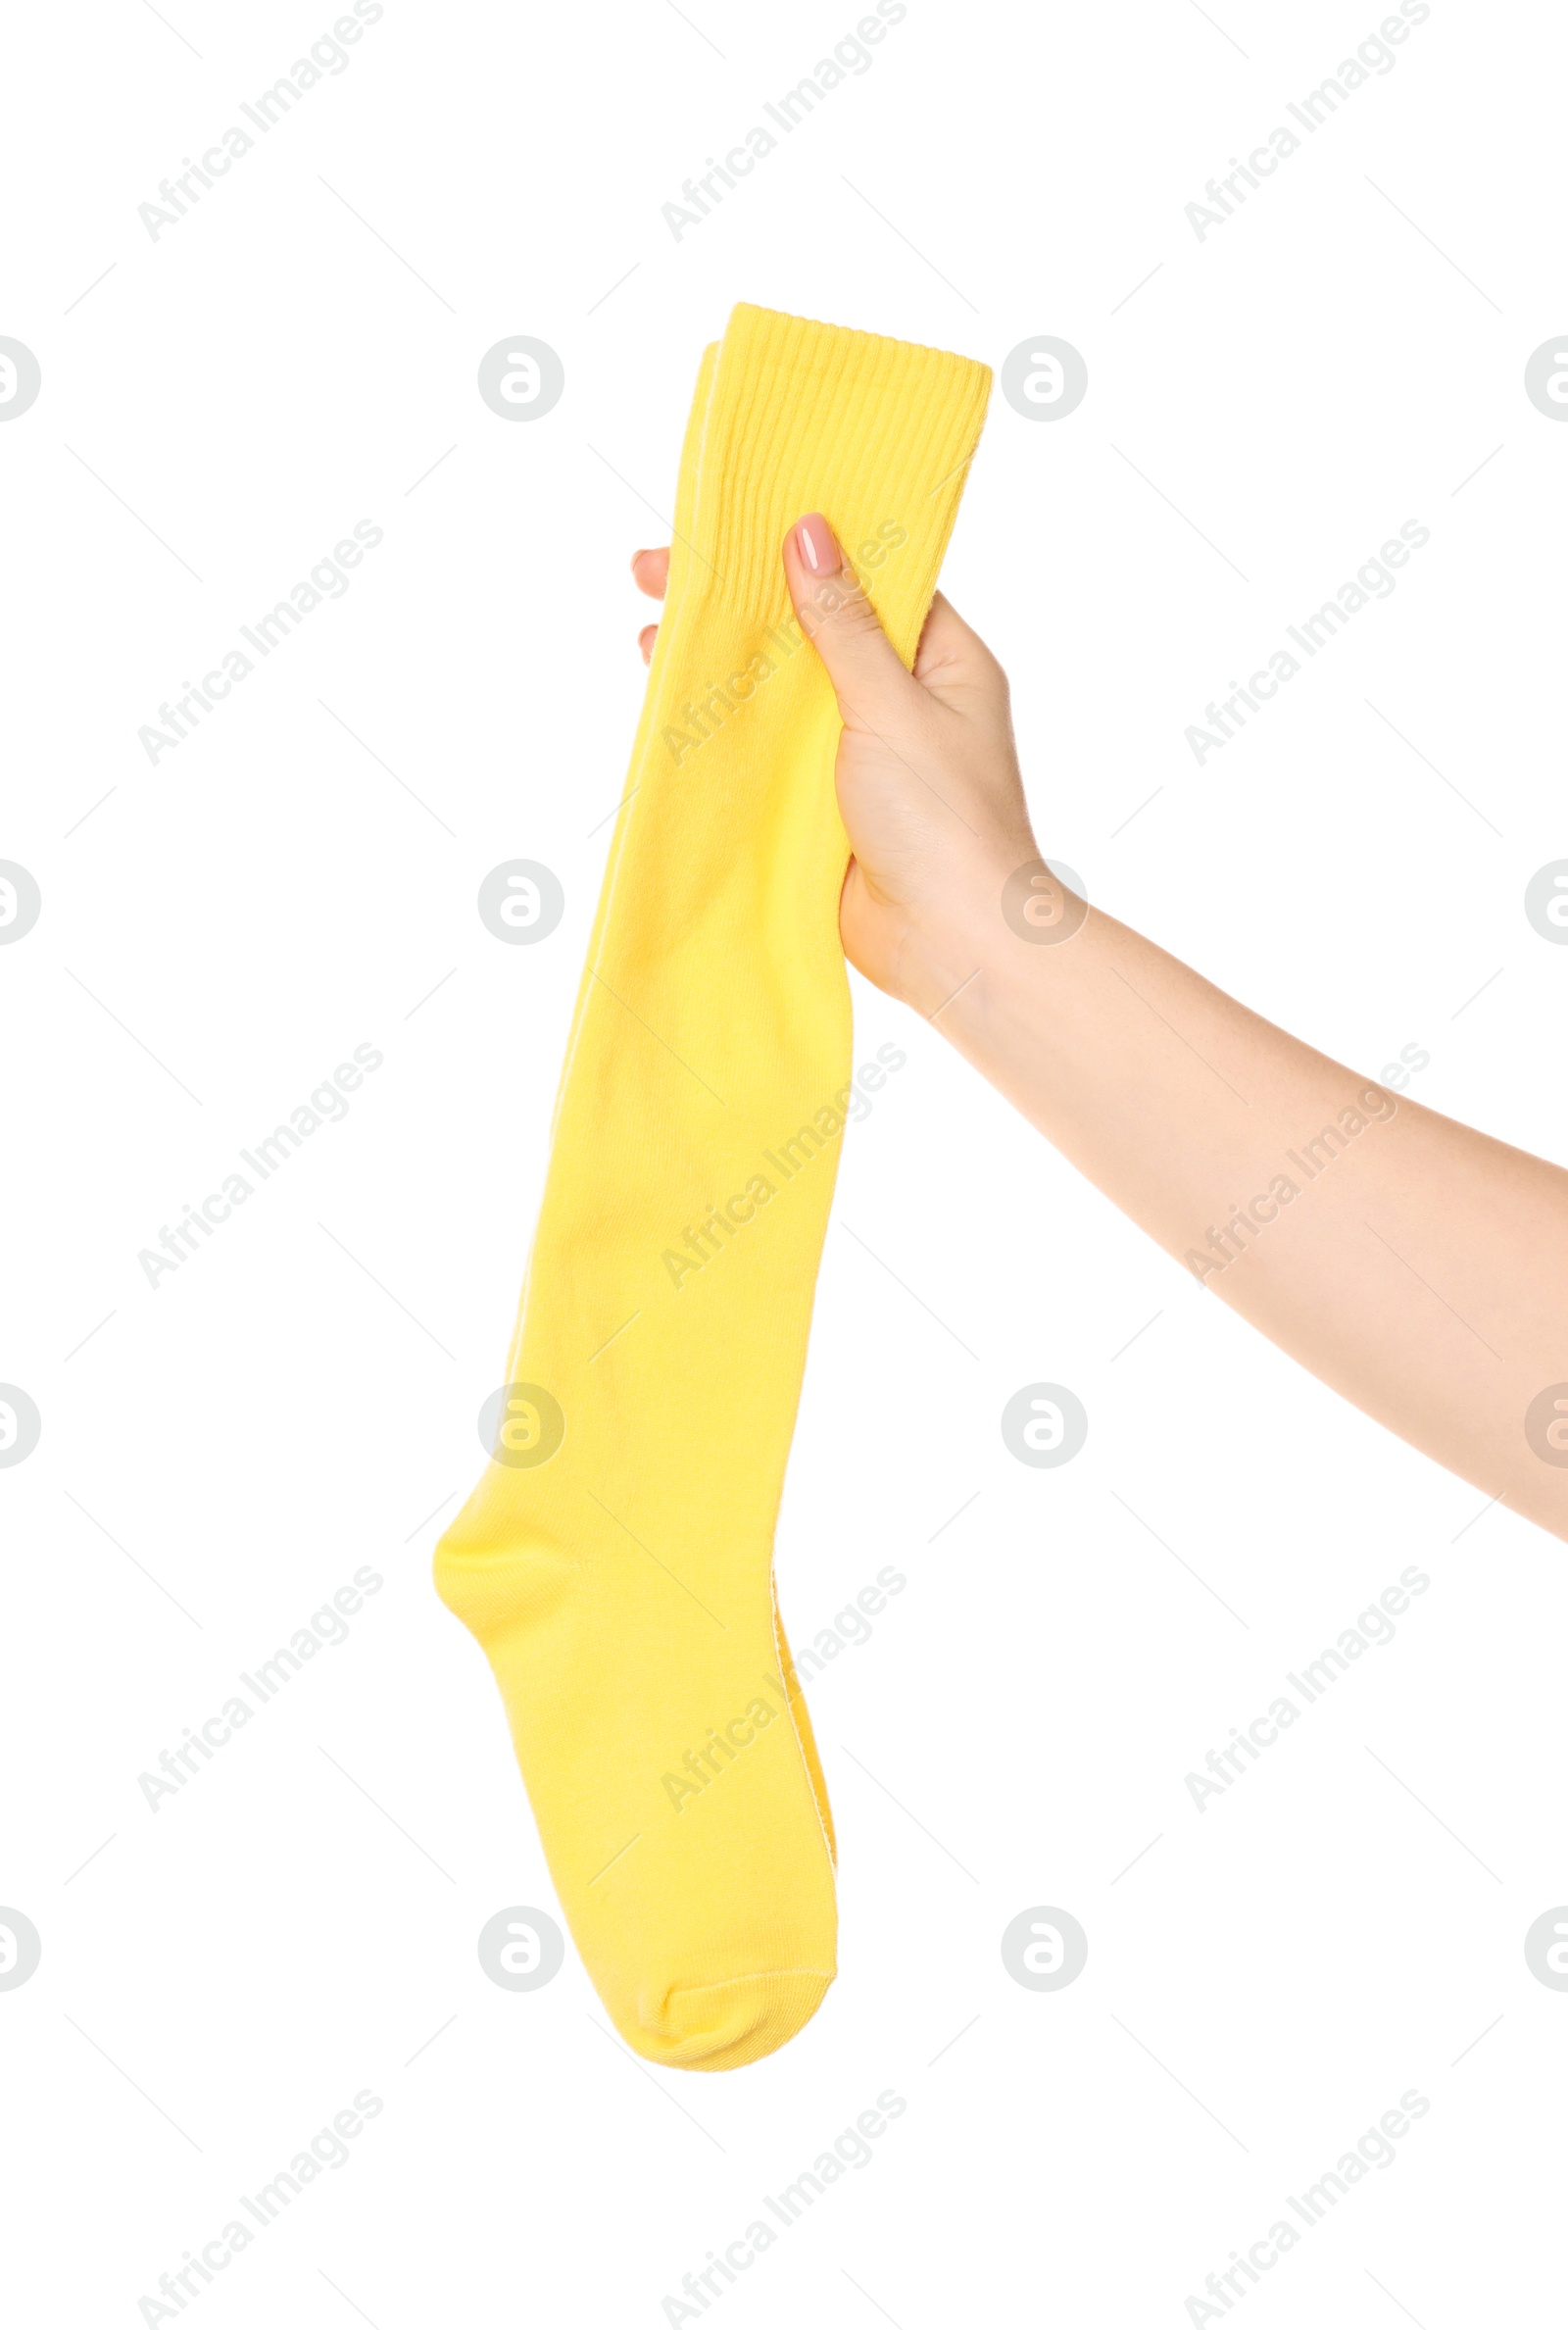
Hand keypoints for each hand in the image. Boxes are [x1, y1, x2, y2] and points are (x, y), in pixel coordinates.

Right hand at [631, 517, 1038, 1009]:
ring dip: (723, 662)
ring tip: (651, 631)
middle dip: (741, 603)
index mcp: (942, 663)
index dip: (804, 550)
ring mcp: (859, 755)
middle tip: (656, 572)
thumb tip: (810, 535)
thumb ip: (843, 625)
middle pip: (811, 632)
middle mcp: (902, 702)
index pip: (868, 583)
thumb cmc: (946, 822)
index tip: (739, 522)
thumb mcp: (893, 706)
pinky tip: (674, 699)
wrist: (950, 944)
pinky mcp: (822, 805)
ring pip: (781, 691)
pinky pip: (769, 751)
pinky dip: (725, 726)